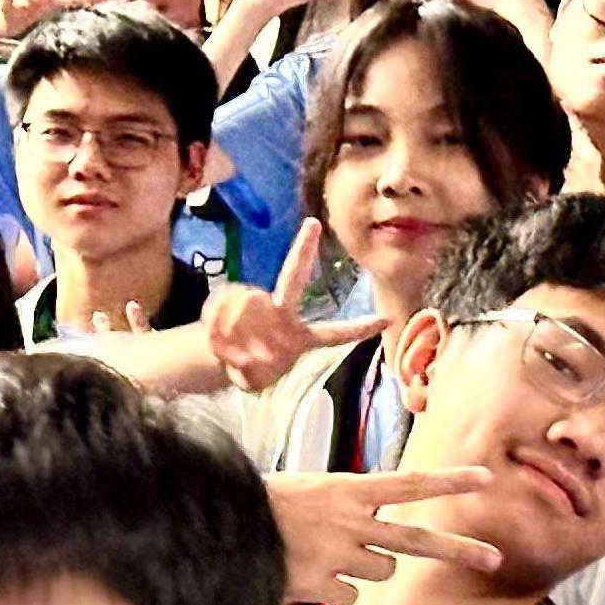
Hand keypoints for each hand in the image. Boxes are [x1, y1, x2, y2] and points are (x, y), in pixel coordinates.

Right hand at [201, 222, 389, 390]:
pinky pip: (222, 309)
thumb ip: (252, 374)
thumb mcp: (253, 380)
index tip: (388, 319)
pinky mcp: (230, 299)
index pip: (335, 333)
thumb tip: (245, 355)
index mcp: (301, 338)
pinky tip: (216, 339)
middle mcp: (283, 314)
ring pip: (245, 307)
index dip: (360, 328)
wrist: (220, 354)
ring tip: (230, 352)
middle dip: (303, 250)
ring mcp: (257, 304)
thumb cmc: (250, 368)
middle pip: (293, 278)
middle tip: (313, 224)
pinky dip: (216, 327)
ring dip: (233, 333)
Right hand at [264, 467, 504, 604]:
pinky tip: (308, 574)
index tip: (485, 479)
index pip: (409, 484)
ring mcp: (339, 554)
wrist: (221, 526)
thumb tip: (380, 532)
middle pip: (418, 540)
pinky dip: (336, 591)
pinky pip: (350, 596)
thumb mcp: (313, 490)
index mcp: (348, 489)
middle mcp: (350, 520)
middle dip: (460, 550)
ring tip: (328, 554)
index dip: (449, 482)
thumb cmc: (267, 506)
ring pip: (382, 572)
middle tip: (495, 558)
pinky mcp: (323, 584)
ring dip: (366, 568)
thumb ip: (351, 506)